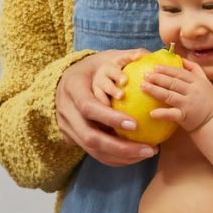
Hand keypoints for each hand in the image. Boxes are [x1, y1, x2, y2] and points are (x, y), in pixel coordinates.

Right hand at [56, 51, 157, 166]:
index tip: (135, 124)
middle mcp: (66, 113)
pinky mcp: (72, 139)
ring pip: (93, 150)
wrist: (63, 82)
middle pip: (90, 137)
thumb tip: (149, 55)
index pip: (89, 107)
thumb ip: (122, 58)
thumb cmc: (90, 69)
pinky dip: (116, 158)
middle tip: (149, 148)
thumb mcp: (101, 59)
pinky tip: (136, 156)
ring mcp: (67, 128)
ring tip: (147, 153)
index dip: (110, 118)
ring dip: (122, 156)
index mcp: (72, 90)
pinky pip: (95, 154)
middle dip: (121, 147)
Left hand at [141, 59, 212, 131]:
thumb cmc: (207, 101)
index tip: (155, 67)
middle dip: (158, 78)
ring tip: (143, 87)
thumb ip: (194, 69)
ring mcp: (188, 104)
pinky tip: (151, 113)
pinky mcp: (185, 116)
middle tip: (145, 75)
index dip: (167, 69)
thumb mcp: (205, 82)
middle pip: (173, 82)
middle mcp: (193, 91)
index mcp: (197, 82)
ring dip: (155, 91)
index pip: (180, 73)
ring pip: (169, 95)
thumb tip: (180, 58)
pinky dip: (161, 113)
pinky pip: (171, 114)